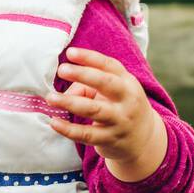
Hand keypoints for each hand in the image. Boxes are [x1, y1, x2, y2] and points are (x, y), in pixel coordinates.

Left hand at [44, 46, 167, 182]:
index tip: (70, 53)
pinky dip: (68, 129)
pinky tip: (54, 122)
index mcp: (127, 82)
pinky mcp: (110, 139)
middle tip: (61, 70)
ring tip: (50, 98)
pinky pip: (87, 134)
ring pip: (94, 110)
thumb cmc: (119, 106)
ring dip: (70, 102)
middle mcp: (127, 99)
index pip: (109, 65)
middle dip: (83, 75)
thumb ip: (87, 87)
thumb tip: (64, 93)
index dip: (90, 58)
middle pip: (106, 83)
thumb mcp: (111, 92)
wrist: (143, 139)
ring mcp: (120, 120)